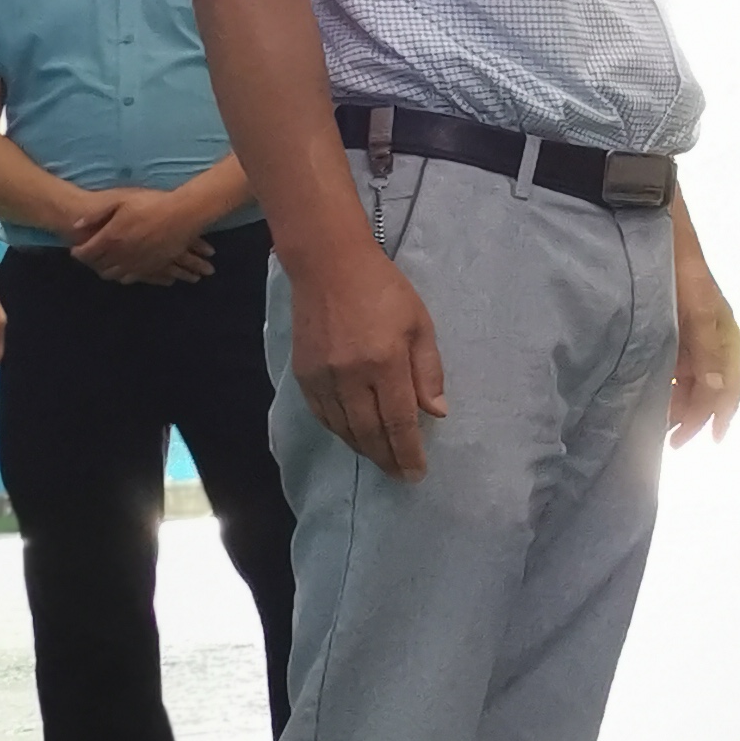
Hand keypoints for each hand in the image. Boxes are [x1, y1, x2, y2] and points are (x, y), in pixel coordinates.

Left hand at [70, 186, 216, 284]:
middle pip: (98, 265)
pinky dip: (124, 276)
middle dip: (91, 262)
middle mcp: (121, 255)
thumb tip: (76, 225)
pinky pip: (133, 278)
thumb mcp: (121, 200)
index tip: (76, 249)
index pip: (86, 252)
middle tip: (89, 257)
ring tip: (104, 265)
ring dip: (106, 271)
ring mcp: (137, 263)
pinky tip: (124, 271)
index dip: (78, 252)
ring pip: (114, 274)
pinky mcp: (152, 267)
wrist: (184, 214)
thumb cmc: (152, 203)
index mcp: (110, 238)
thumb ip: (96, 214)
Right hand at [291, 234, 448, 478]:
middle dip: (386, 458)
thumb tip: (436, 413)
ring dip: (363, 449)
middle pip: (369, 432)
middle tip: (400, 475)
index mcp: (385, 363)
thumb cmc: (384, 291)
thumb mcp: (420, 324)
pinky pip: (323, 415)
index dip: (408, 451)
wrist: (329, 265)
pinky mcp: (303, 374)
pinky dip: (340, 431)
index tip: (417, 473)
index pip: (399, 421)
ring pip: (343, 428)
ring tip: (381, 459)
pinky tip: (353, 436)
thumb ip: (428, 371)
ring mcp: (322, 377)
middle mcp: (350, 376)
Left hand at [670, 241, 739, 447]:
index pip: (730, 385)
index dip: (721, 414)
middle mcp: (713, 337)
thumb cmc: (680, 266)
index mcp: (726, 334)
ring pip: (692, 379)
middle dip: (695, 415)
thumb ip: (707, 353)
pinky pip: (676, 365)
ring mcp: (693, 331)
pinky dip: (668, 384)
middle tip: (671, 441)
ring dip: (680, 403)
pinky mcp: (673, 325)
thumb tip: (719, 396)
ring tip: (659, 424)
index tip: (709, 440)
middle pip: (711, 387)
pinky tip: (652, 393)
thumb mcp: (697, 310)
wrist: (657, 225)